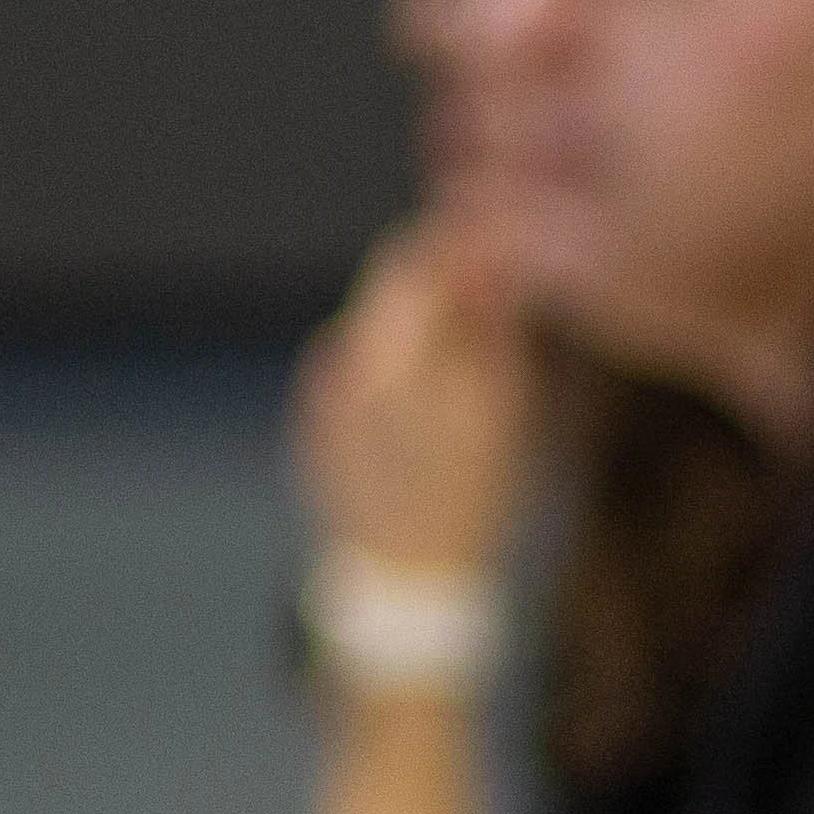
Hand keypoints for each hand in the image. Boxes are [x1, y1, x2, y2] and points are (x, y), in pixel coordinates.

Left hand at [293, 212, 533, 579]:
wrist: (407, 577)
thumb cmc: (469, 495)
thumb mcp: (501, 408)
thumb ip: (490, 323)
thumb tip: (493, 258)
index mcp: (390, 358)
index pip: (414, 261)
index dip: (455, 240)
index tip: (492, 236)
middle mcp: (341, 365)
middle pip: (388, 290)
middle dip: (435, 279)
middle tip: (485, 286)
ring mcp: (319, 393)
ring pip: (372, 328)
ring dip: (413, 325)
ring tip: (460, 361)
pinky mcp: (311, 420)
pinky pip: (353, 369)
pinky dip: (389, 366)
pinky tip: (421, 406)